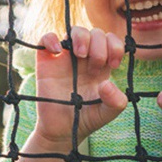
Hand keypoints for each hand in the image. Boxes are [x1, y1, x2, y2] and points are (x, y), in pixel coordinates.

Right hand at [31, 26, 127, 150]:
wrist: (62, 131)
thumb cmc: (86, 119)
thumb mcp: (108, 113)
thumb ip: (116, 101)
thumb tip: (107, 83)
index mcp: (102, 65)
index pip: (111, 41)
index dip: (115, 46)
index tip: (112, 65)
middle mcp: (85, 58)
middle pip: (96, 33)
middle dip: (100, 45)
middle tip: (95, 67)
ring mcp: (65, 58)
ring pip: (75, 31)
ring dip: (82, 37)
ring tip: (81, 54)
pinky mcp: (47, 61)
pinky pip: (46, 38)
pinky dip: (51, 39)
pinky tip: (58, 50)